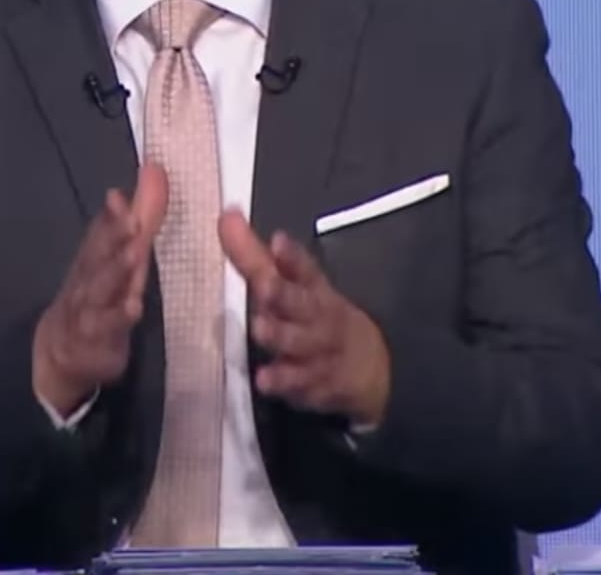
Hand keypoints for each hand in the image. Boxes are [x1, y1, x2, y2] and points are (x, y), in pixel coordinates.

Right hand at [33, 163, 167, 416]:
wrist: (59, 352)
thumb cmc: (97, 295)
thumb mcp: (120, 255)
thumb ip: (142, 213)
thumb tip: (154, 168)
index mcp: (94, 258)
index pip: (101, 232)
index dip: (111, 215)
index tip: (119, 195)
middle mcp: (89, 279)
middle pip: (99, 256)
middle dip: (114, 236)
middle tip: (131, 218)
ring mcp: (90, 310)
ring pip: (101, 290)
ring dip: (116, 272)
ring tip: (135, 254)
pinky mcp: (97, 342)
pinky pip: (106, 330)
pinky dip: (118, 318)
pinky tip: (134, 307)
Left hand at [220, 211, 390, 427]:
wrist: (374, 370)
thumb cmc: (317, 318)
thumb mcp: (292, 286)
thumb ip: (253, 255)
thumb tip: (226, 215)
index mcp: (314, 289)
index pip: (305, 270)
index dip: (293, 258)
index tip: (278, 242)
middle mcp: (320, 318)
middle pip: (304, 305)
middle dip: (284, 296)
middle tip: (264, 288)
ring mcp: (322, 353)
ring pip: (303, 345)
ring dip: (282, 338)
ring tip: (260, 330)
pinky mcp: (320, 386)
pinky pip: (305, 386)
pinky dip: (287, 384)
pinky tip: (265, 382)